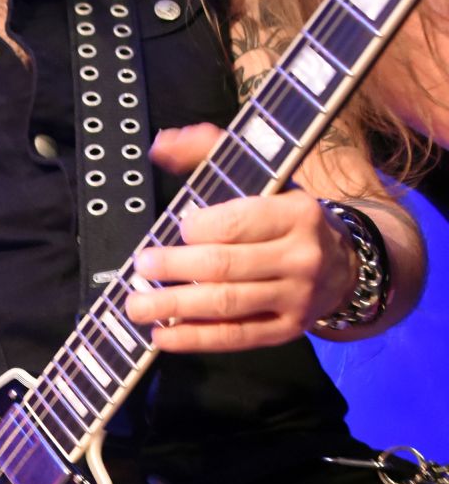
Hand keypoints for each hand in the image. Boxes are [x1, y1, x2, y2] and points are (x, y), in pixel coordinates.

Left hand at [126, 123, 356, 350]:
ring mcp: (296, 298)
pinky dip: (194, 338)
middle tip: (141, 266)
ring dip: (175, 307)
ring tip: (137, 306)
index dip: (200, 228)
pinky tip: (163, 336)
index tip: (177, 228)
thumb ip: (212, 154)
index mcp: (297, 213)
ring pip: (226, 304)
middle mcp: (301, 257)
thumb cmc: (287, 219)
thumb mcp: (265, 179)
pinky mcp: (287, 330)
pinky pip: (235, 337)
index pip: (239, 223)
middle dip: (175, 267)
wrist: (345, 265)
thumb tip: (162, 144)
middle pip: (225, 266)